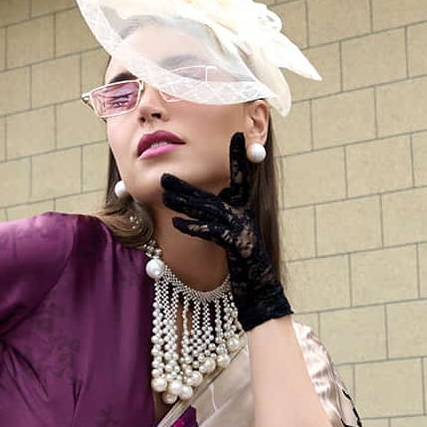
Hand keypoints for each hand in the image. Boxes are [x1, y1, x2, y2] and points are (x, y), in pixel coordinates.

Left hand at [159, 131, 291, 331]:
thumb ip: (220, 221)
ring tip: (164, 197)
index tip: (238, 135)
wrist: (261, 291)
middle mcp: (244, 216)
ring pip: (210, 211)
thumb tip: (204, 208)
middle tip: (164, 177)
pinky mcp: (239, 246)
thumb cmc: (246, 267)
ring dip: (185, 203)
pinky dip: (195, 227)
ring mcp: (243, 230)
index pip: (241, 177)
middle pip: (211, 196)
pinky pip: (213, 232)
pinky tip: (179, 223)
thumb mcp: (231, 239)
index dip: (239, 157)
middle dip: (186, 186)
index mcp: (243, 211)